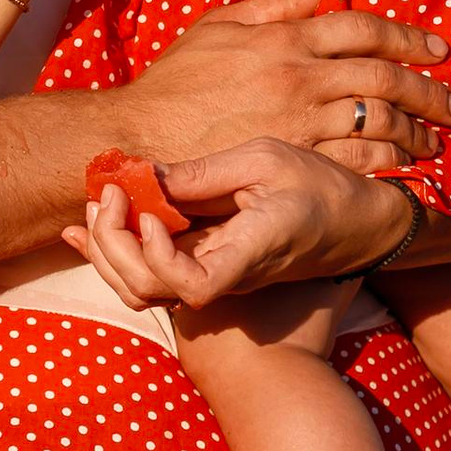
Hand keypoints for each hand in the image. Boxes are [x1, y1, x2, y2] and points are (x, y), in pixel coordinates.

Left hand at [75, 137, 412, 306]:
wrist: (358, 226)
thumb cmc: (322, 189)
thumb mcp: (267, 160)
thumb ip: (204, 172)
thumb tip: (145, 175)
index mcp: (247, 253)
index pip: (192, 286)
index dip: (159, 257)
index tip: (151, 210)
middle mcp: (225, 278)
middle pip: (148, 289)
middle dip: (111, 243)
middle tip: (107, 192)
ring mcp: (213, 279)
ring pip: (141, 290)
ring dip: (107, 250)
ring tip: (97, 204)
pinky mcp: (207, 270)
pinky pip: (152, 276)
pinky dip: (116, 252)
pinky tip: (92, 225)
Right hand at [113, 0, 450, 172]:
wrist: (139, 138)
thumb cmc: (175, 81)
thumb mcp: (219, 25)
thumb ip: (275, 3)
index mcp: (284, 38)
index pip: (363, 28)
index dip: (408, 37)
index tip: (437, 50)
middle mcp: (299, 77)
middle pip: (384, 77)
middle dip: (429, 91)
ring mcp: (300, 123)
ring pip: (379, 123)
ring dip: (417, 132)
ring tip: (436, 143)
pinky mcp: (294, 162)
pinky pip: (357, 162)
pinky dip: (388, 164)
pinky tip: (404, 168)